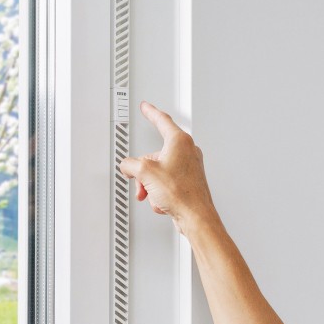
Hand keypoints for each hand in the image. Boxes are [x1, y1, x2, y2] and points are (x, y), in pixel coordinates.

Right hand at [118, 101, 218, 235]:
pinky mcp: (188, 181)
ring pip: (159, 171)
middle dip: (144, 171)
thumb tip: (127, 166)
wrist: (195, 216)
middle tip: (139, 180)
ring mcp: (189, 167)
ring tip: (152, 194)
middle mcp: (187, 152)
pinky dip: (159, 191)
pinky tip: (161, 200)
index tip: (146, 107)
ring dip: (150, 184)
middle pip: (155, 155)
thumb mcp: (145, 173)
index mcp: (179, 142)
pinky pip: (166, 182)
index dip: (150, 112)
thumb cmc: (181, 194)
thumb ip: (130, 164)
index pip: (162, 120)